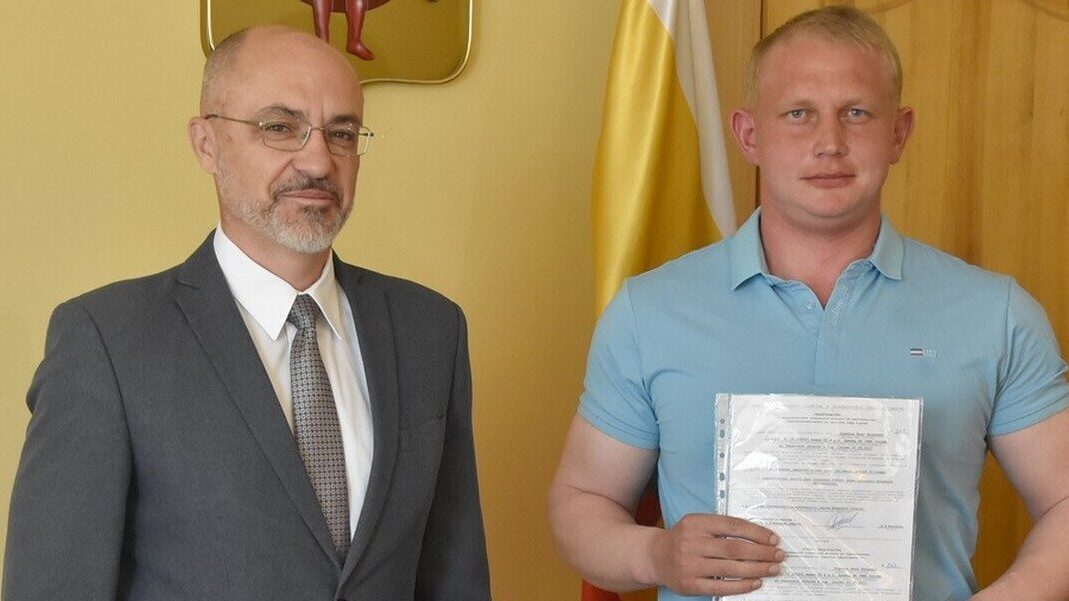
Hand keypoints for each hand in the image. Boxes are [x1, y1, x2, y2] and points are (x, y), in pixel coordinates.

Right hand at [649, 513, 783, 596]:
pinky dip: (742, 585)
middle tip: (779, 555)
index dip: (756, 533)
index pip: (733, 526)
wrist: (654, 556)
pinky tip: (756, 582)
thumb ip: (721, 527)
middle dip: (761, 553)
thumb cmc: (683, 538)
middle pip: (735, 548)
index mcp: (696, 523)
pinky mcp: (690, 584)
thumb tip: (758, 536)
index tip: (773, 539)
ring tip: (773, 569)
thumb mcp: (697, 524)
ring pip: (731, 568)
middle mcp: (692, 543)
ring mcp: (690, 565)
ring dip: (757, 569)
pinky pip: (721, 586)